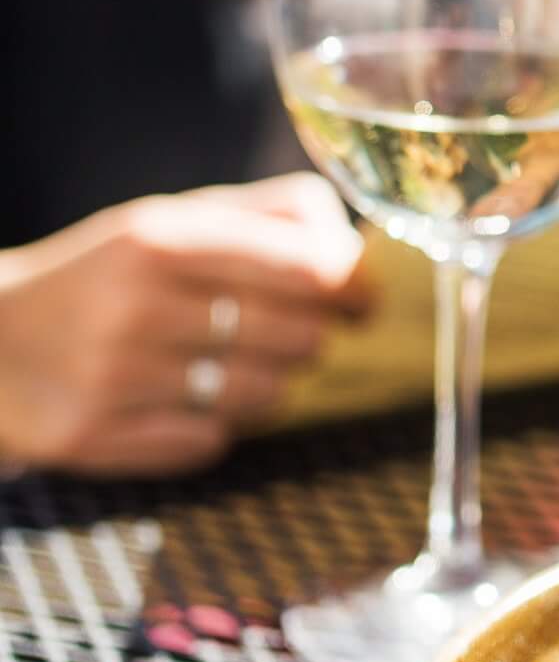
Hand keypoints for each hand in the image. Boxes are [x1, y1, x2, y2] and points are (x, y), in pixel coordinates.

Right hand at [0, 175, 370, 475]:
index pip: (304, 268)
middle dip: (309, 338)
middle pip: (297, 337)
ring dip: (267, 385)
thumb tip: (356, 253)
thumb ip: (267, 219)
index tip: (363, 300)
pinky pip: (210, 442)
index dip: (353, 289)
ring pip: (263, 396)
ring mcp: (111, 376)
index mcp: (160, 238)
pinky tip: (177, 402)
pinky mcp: (92, 437)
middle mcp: (136, 305)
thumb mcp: (168, 223)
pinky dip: (212, 426)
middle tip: (289, 334)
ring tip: (229, 366)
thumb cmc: (104, 276)